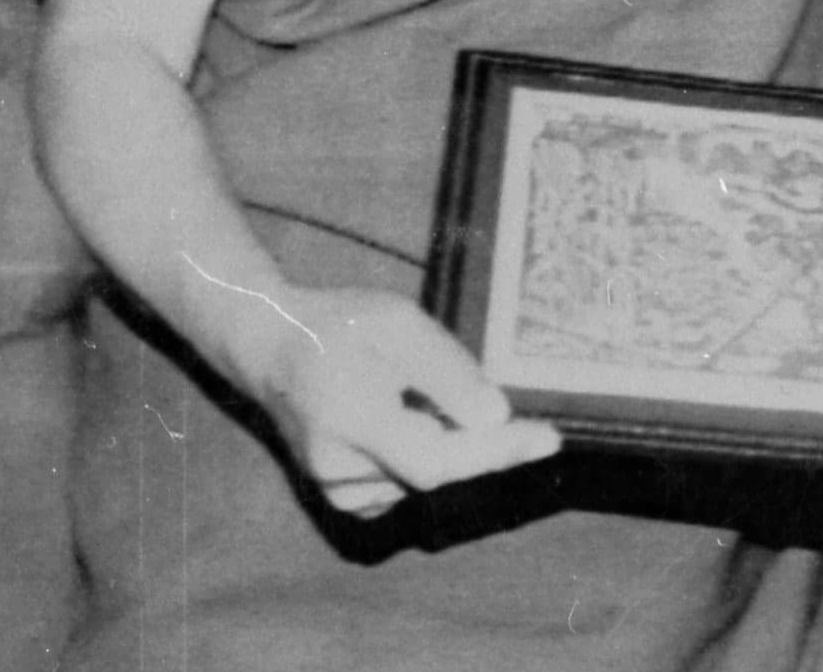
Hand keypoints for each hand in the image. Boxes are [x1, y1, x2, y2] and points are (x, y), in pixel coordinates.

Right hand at [245, 284, 560, 517]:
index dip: (495, 454)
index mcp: (349, 418)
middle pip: (436, 472)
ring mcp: (338, 489)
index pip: (435, 459)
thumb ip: (446, 371)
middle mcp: (338, 467)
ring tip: (432, 399)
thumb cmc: (341, 325)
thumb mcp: (399, 325)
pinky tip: (417, 421)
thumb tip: (494, 418)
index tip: (548, 440)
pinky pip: (408, 484)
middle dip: (489, 450)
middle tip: (535, 428)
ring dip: (454, 447)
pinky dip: (430, 457)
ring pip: (425, 478)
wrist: (274, 349)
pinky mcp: (346, 497)